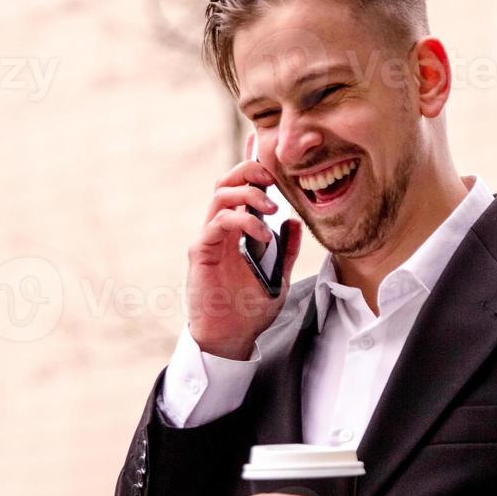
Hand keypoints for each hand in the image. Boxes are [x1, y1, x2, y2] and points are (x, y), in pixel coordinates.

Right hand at [187, 131, 302, 359]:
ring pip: (220, 195)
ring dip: (248, 193)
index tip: (269, 158)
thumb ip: (286, 249)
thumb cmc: (249, 309)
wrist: (231, 337)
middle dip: (248, 170)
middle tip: (272, 177)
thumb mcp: (278, 276)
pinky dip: (242, 221)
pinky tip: (262, 234)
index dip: (251, 167)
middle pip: (226, 182)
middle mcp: (220, 229)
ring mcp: (209, 238)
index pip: (240, 189)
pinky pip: (218, 223)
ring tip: (272, 207)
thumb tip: (294, 221)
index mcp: (236, 231)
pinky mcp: (202, 251)